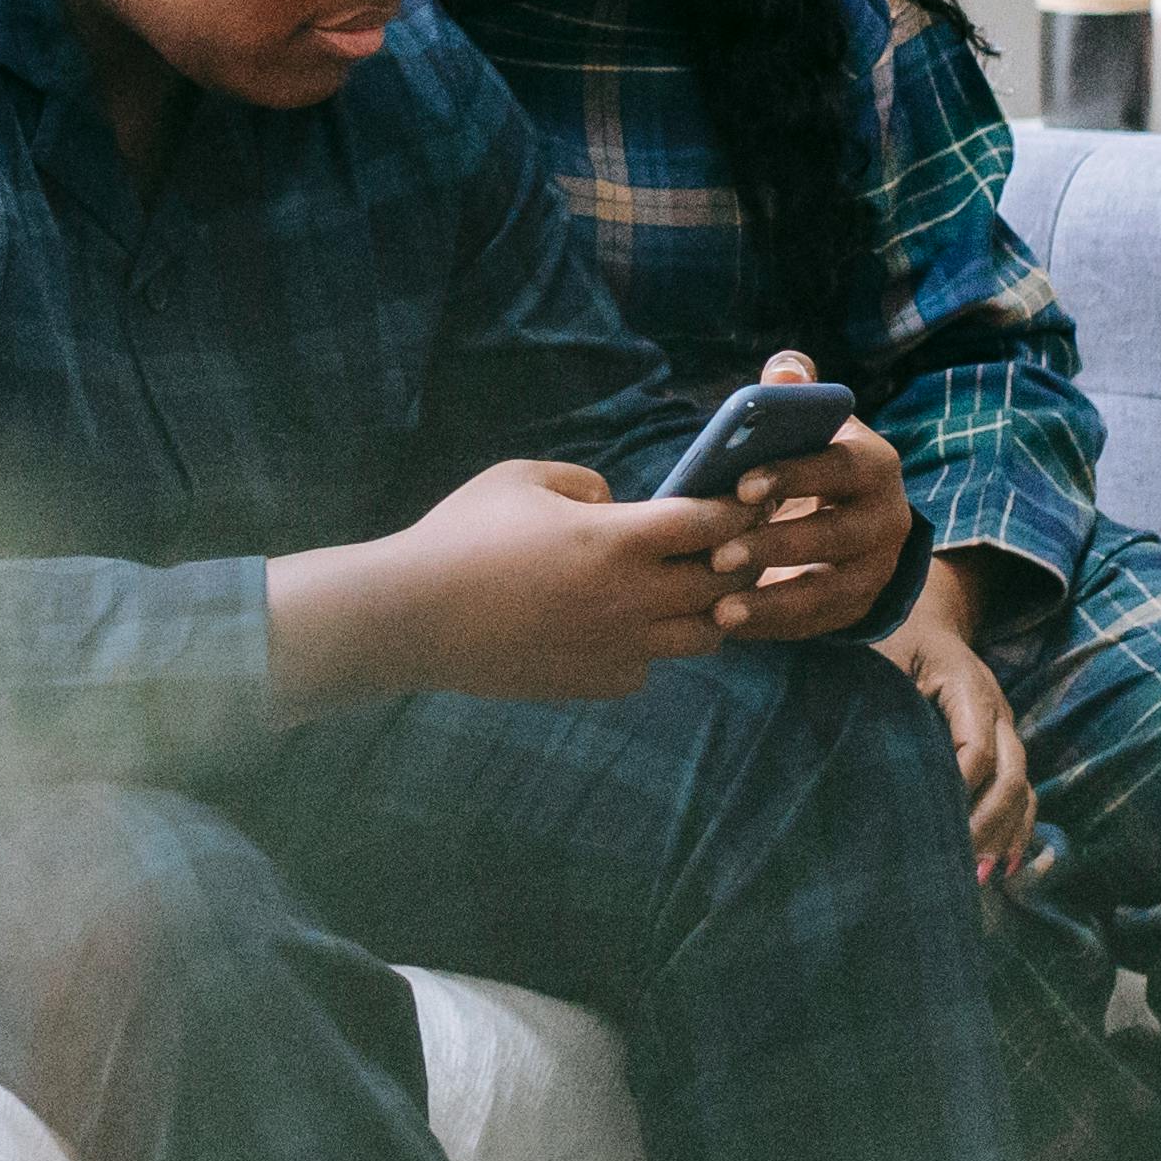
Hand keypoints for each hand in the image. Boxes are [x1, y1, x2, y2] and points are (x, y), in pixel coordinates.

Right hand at [272, 460, 747, 711]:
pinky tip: (618, 626)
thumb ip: (584, 482)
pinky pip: (650, 665)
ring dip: (704, 609)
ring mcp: (621, 647)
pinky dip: (649, 645)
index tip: (743, 500)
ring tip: (682, 591)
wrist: (417, 616)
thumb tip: (616, 503)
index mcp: (619, 540)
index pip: (712, 523)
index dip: (737, 508)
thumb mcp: (521, 478)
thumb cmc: (463, 535)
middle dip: (737, 559)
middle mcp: (633, 598)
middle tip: (729, 546)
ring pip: (705, 635)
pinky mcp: (600, 681)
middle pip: (725, 583)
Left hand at [697, 352, 911, 646]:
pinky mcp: (859, 606)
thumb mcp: (811, 427)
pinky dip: (774, 627)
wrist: (854, 517)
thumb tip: (783, 370)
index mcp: (874, 465)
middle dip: (776, 546)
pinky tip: (730, 625)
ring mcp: (877, 569)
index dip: (793, 474)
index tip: (741, 484)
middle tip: (719, 557)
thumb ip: (795, 394)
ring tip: (722, 610)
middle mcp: (887, 519)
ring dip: (774, 602)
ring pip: (830, 591)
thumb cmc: (813, 462)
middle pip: (835, 536)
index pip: (838, 467)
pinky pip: (818, 624)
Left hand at [885, 605, 1037, 879]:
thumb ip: (870, 697)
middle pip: (1009, 774)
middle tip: (961, 866)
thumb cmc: (888, 639)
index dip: (958, 790)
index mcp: (966, 684)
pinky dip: (1018, 829)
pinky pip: (1023, 792)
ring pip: (1021, 788)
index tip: (932, 824)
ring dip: (1005, 834)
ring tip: (981, 878)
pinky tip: (1007, 867)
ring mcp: (1004, 730)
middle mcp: (996, 709)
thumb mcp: (877, 658)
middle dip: (987, 823)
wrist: (921, 617)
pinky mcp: (1003, 747)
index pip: (975, 749)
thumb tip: (847, 752)